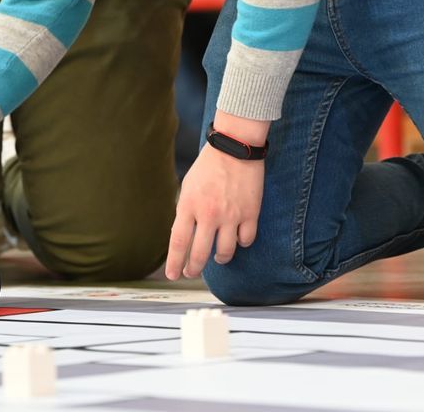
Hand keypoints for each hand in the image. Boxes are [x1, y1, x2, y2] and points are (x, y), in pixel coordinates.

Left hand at [165, 144, 263, 279]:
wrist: (235, 148)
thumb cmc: (209, 166)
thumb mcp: (188, 187)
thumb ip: (185, 211)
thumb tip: (184, 236)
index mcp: (189, 205)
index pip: (179, 242)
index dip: (175, 263)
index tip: (173, 274)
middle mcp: (209, 213)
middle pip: (200, 254)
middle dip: (194, 268)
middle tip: (192, 272)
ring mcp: (231, 215)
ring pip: (225, 252)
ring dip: (220, 258)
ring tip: (217, 256)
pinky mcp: (250, 213)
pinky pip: (246, 240)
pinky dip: (241, 243)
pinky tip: (237, 240)